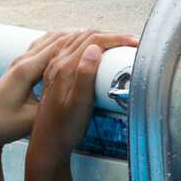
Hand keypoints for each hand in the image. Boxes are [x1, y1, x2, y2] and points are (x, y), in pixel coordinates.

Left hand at [0, 30, 137, 152]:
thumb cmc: (3, 126)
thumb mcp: (32, 117)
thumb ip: (55, 94)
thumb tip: (84, 66)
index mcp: (30, 68)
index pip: (74, 45)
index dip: (103, 41)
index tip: (126, 41)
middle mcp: (26, 59)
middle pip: (69, 36)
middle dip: (100, 35)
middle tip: (126, 38)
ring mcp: (22, 61)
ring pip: (60, 37)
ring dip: (84, 36)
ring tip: (108, 39)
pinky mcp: (21, 66)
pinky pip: (50, 45)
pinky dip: (68, 41)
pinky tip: (76, 46)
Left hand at [30, 31, 130, 158]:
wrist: (46, 145)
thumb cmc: (64, 130)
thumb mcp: (79, 105)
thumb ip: (85, 76)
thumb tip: (95, 48)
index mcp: (63, 68)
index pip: (92, 41)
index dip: (116, 38)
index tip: (134, 42)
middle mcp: (55, 64)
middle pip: (84, 36)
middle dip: (110, 35)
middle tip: (131, 41)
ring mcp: (52, 68)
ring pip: (76, 39)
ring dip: (98, 37)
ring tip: (117, 43)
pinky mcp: (53, 74)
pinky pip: (68, 47)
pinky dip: (84, 42)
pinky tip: (89, 47)